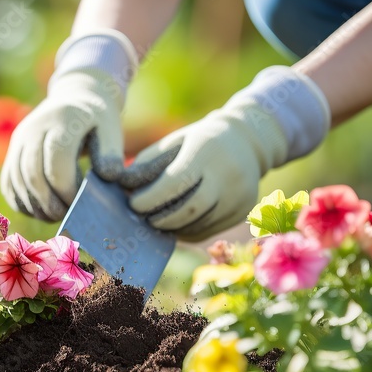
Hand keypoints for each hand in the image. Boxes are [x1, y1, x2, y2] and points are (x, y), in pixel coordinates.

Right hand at [1, 31, 136, 220]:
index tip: (80, 203)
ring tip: (55, 215)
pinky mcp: (12, 151)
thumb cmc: (96, 119)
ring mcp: (19, 139)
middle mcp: (34, 128)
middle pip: (33, 174)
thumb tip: (109, 177)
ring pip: (17, 181)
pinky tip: (39, 210)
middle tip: (67, 215)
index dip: (67, 188)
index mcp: (61, 120)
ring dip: (35, 206)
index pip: (56, 159)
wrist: (74, 98)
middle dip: (50, 202)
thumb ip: (112, 152)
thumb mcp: (111, 128)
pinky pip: (8, 183)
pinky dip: (21, 202)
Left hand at [121, 66, 329, 240]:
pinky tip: (175, 224)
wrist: (249, 141)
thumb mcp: (174, 141)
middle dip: (160, 218)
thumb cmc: (200, 140)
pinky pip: (209, 230)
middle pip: (189, 209)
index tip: (133, 204)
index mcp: (207, 152)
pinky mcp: (242, 211)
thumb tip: (122, 187)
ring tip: (156, 221)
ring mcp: (238, 196)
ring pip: (199, 224)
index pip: (176, 182)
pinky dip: (187, 231)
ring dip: (172, 227)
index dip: (151, 198)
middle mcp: (227, 176)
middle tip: (142, 218)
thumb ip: (148, 163)